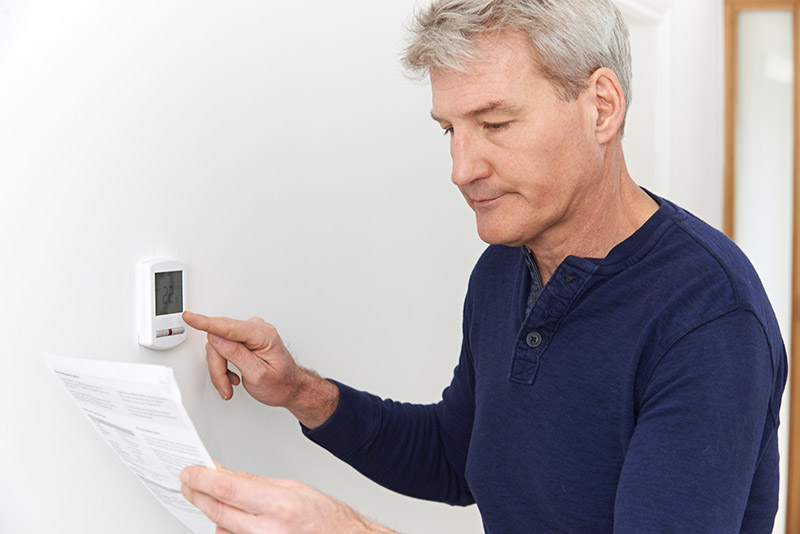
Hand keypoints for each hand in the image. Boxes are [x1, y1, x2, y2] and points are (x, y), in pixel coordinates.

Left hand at [180, 465, 395, 533]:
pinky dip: (226, 529)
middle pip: (217, 510)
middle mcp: (267, 530)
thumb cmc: (327, 519)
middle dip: (198, 494)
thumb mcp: (294, 488)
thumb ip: (256, 482)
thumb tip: (226, 474)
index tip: (190, 472)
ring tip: (213, 498)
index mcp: (279, 506)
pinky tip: (229, 519)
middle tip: (188, 483)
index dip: (203, 479)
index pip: (228, 488)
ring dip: (213, 512)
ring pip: (220, 529)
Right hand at [182, 311, 337, 428]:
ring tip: (231, 384)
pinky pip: (223, 349)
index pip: (229, 326)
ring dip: (221, 370)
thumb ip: (236, 354)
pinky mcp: (244, 340)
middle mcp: (256, 330)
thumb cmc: (280, 383)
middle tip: (226, 385)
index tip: (190, 317)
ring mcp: (249, 334)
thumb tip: (216, 337)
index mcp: (262, 335)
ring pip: (218, 348)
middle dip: (219, 367)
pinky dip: (224, 366)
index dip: (206, 322)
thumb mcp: (257, 375)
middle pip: (219, 341)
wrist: (290, 388)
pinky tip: (233, 376)